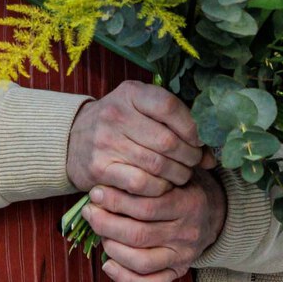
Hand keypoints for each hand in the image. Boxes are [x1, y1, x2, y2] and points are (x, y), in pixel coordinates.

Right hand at [66, 80, 202, 196]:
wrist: (72, 140)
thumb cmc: (118, 125)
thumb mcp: (140, 109)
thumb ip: (174, 125)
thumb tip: (211, 157)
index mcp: (130, 93)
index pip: (169, 107)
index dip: (192, 128)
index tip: (198, 141)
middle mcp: (115, 114)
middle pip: (168, 141)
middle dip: (189, 157)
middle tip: (193, 163)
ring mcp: (105, 141)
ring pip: (158, 165)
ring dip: (177, 175)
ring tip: (180, 175)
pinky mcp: (100, 168)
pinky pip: (142, 183)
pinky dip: (159, 188)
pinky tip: (161, 185)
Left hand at [85, 168, 227, 281]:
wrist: (215, 211)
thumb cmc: (182, 187)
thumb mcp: (173, 173)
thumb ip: (149, 174)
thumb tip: (110, 173)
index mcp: (187, 204)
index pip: (146, 207)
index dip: (115, 201)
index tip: (96, 192)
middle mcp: (186, 233)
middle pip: (139, 235)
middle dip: (106, 224)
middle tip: (90, 212)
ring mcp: (183, 256)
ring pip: (142, 262)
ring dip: (112, 248)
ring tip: (99, 233)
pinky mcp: (178, 272)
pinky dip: (126, 279)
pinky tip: (108, 264)